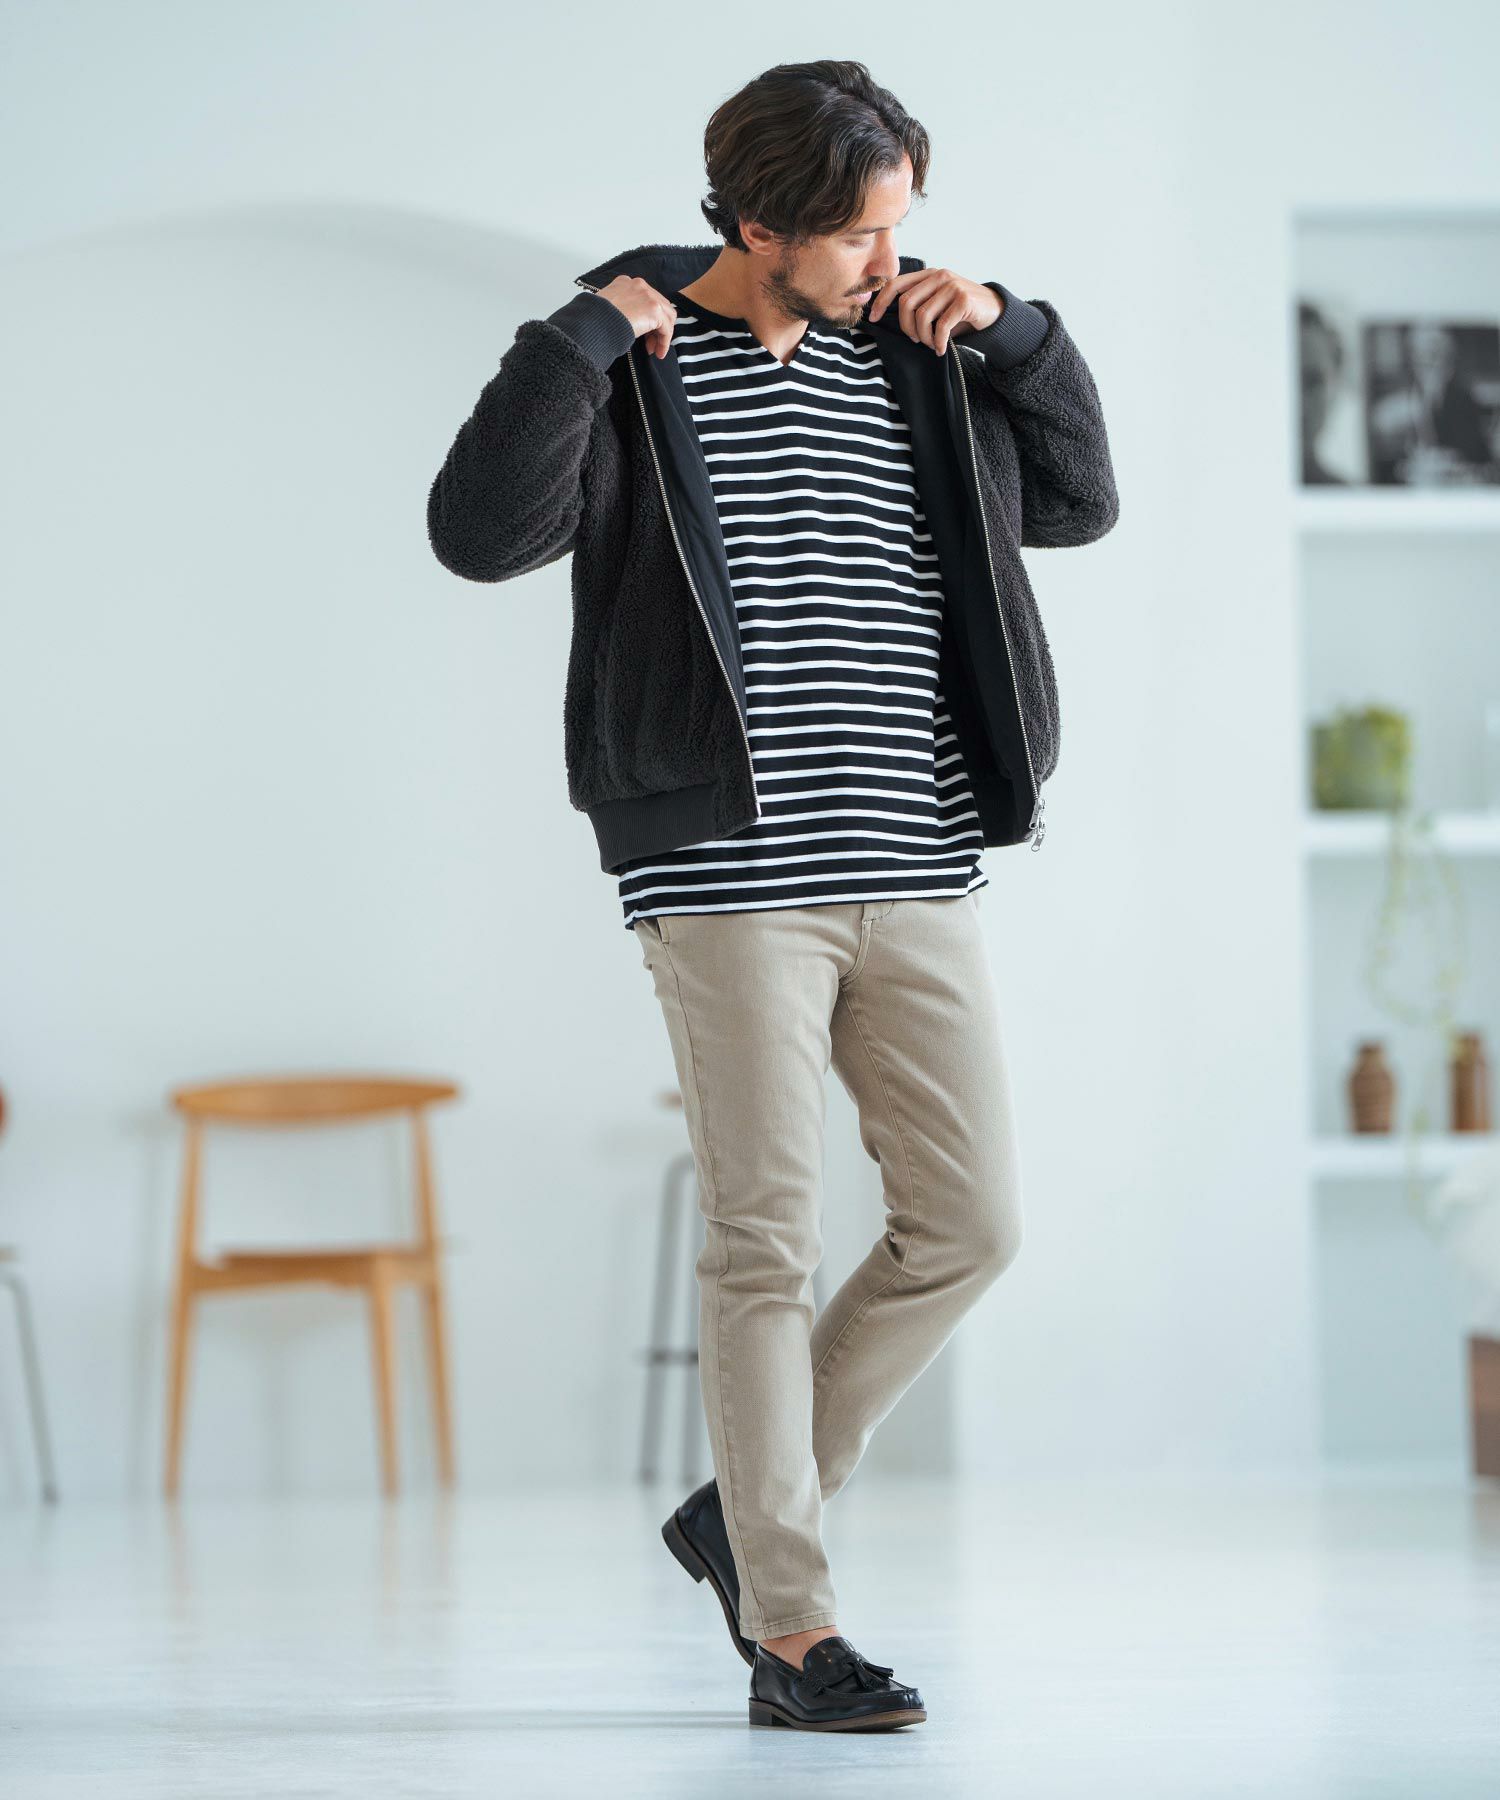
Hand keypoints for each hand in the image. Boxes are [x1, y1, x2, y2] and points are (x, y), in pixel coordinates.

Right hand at [595, 275, 677, 358]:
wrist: (594, 322)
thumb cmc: (595, 319)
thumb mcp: (608, 308)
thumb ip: (621, 309)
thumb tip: (630, 323)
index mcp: (626, 283)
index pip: (645, 298)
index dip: (647, 317)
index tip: (643, 333)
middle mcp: (639, 285)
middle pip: (660, 305)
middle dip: (657, 326)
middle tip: (649, 344)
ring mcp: (648, 295)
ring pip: (667, 316)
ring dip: (661, 335)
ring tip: (653, 349)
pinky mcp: (654, 309)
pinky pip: (667, 328)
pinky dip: (664, 342)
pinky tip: (658, 352)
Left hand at [867, 269, 1000, 356]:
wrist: (994, 311)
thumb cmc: (961, 312)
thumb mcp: (937, 303)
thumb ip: (918, 304)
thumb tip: (888, 318)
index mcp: (929, 275)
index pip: (896, 284)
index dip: (881, 302)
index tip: (874, 319)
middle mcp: (939, 276)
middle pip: (906, 303)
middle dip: (907, 328)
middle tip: (917, 340)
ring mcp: (952, 286)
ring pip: (922, 316)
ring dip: (925, 337)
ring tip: (932, 345)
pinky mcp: (963, 300)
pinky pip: (941, 326)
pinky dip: (938, 342)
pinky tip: (941, 349)